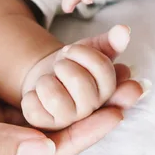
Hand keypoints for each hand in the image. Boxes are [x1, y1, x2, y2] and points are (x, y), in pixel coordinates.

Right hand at [0, 30, 140, 154]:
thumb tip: (39, 154)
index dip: (75, 138)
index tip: (112, 116)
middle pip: (41, 136)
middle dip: (84, 115)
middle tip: (127, 92)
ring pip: (34, 112)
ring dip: (70, 95)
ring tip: (111, 75)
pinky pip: (17, 89)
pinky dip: (44, 79)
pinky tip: (69, 65)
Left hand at [21, 25, 137, 130]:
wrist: (47, 76)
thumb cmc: (73, 64)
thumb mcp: (91, 49)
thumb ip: (111, 42)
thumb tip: (124, 30)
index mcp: (108, 91)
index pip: (105, 72)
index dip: (86, 55)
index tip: (72, 49)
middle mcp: (91, 109)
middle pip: (79, 82)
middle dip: (64, 65)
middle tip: (60, 65)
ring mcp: (68, 120)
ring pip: (56, 99)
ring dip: (46, 81)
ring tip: (48, 81)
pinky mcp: (44, 124)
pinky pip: (33, 107)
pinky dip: (31, 95)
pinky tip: (37, 93)